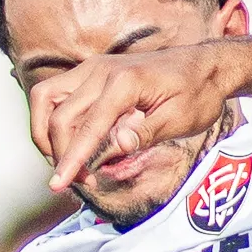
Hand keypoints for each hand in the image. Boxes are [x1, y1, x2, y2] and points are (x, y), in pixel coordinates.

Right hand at [32, 39, 246, 197]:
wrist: (205, 66)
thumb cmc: (198, 94)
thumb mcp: (180, 119)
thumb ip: (146, 133)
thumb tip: (118, 146)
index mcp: (124, 82)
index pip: (87, 127)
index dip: (70, 160)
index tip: (57, 185)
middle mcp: (100, 70)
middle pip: (58, 115)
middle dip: (60, 153)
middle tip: (80, 181)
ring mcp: (93, 68)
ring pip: (46, 98)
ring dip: (47, 133)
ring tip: (66, 161)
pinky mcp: (92, 73)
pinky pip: (58, 95)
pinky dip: (57, 120)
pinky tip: (74, 143)